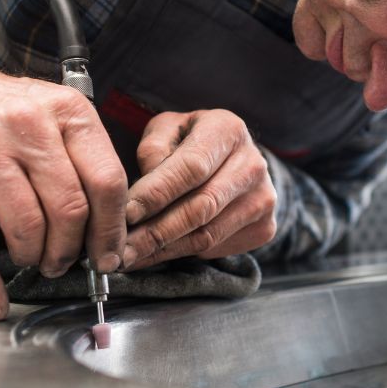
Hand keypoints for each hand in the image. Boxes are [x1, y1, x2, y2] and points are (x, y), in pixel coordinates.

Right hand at [0, 53, 126, 320]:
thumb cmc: (3, 107)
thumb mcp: (54, 112)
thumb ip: (83, 158)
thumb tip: (108, 227)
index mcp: (66, 111)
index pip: (106, 181)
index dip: (112, 229)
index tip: (110, 255)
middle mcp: (28, 125)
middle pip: (69, 209)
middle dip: (71, 251)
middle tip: (64, 263)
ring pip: (26, 226)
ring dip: (34, 258)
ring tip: (32, 260)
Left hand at [122, 109, 276, 268]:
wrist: (235, 159)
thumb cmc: (190, 142)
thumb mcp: (167, 130)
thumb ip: (152, 152)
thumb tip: (141, 195)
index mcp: (228, 130)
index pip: (191, 167)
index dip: (157, 193)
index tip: (126, 214)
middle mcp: (253, 164)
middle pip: (200, 208)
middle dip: (156, 232)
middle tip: (122, 250)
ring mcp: (264, 199)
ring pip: (206, 236)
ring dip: (164, 251)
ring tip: (132, 257)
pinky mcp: (264, 227)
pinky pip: (216, 249)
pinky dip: (182, 254)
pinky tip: (158, 253)